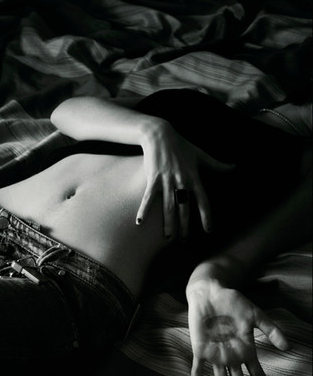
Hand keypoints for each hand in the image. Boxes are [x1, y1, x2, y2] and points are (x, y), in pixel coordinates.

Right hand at [138, 120, 232, 238]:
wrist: (161, 134)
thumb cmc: (181, 145)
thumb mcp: (201, 154)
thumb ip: (217, 164)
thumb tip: (235, 167)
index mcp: (194, 177)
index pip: (203, 201)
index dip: (206, 216)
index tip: (208, 230)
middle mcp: (182, 181)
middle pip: (185, 208)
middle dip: (185, 226)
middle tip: (183, 241)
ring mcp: (167, 180)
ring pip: (169, 206)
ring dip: (168, 223)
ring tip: (168, 238)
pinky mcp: (153, 178)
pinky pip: (149, 198)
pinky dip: (144, 210)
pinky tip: (140, 222)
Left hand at [186, 279, 289, 375]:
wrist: (210, 293)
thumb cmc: (233, 302)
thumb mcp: (255, 315)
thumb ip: (270, 330)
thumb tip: (288, 346)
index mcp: (245, 349)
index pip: (257, 374)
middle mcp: (231, 356)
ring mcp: (215, 355)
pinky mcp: (200, 350)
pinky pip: (197, 369)